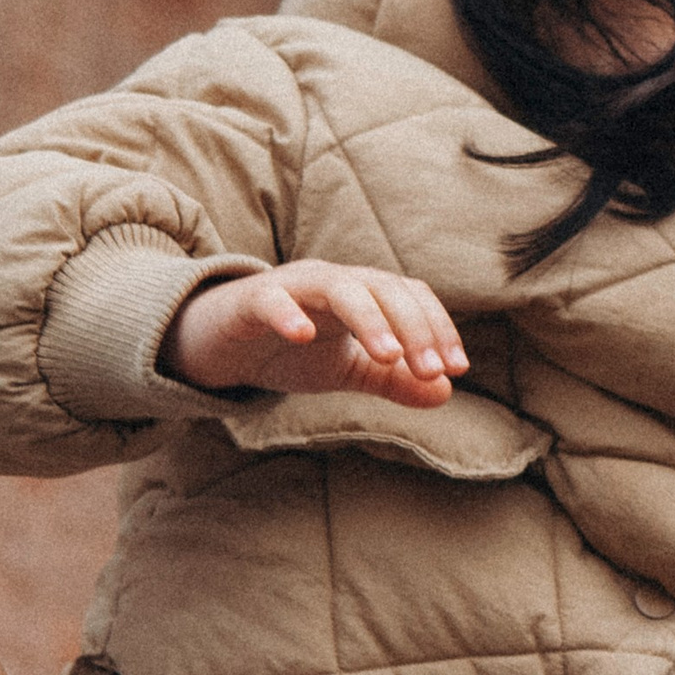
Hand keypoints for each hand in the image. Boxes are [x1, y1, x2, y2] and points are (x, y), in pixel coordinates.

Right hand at [163, 261, 466, 410]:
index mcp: (361, 294)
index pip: (409, 296)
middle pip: (383, 288)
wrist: (219, 346)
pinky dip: (289, 313)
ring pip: (337, 287)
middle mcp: (332, 282)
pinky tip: (304, 336)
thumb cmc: (287, 349)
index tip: (455, 368)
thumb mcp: (347, 369)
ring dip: (369, 318)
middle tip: (431, 370)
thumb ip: (392, 379)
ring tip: (389, 355)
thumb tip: (444, 393)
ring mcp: (291, 287)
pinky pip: (271, 299)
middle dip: (414, 327)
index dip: (437, 327)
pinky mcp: (250, 301)